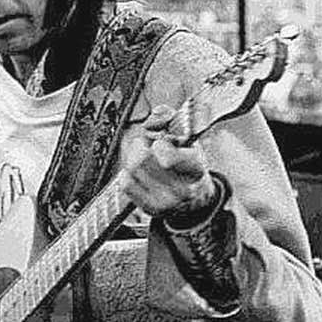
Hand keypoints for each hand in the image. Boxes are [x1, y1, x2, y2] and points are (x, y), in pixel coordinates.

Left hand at [123, 105, 216, 221]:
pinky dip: (127, 173)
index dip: (159, 144)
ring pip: (131, 170)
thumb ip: (173, 119)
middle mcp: (182, 190)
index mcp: (195, 170)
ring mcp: (164, 202)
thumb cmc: (190, 164)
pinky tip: (138, 171)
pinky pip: (125, 183)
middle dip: (140, 145)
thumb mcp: (190, 140)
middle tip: (146, 144)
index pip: (168, 158)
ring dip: (132, 157)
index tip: (161, 142)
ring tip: (143, 155)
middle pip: (141, 160)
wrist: (195, 198)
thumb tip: (158, 112)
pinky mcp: (149, 208)